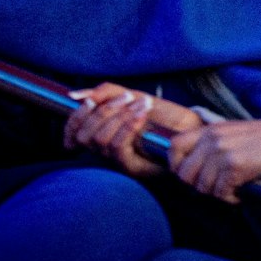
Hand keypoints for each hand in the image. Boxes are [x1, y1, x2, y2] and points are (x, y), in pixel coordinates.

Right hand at [66, 83, 201, 177]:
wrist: (188, 128)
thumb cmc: (159, 114)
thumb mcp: (131, 97)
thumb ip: (105, 93)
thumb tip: (75, 96)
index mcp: (100, 133)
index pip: (72, 132)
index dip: (76, 117)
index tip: (91, 101)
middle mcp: (104, 150)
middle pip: (85, 135)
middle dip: (103, 112)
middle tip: (127, 97)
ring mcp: (117, 160)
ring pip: (101, 139)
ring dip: (120, 116)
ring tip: (141, 104)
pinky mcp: (131, 167)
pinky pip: (117, 147)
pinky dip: (128, 126)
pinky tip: (142, 114)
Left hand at [168, 118, 260, 204]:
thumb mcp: (232, 133)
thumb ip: (211, 143)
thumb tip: (192, 164)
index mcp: (209, 129)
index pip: (174, 146)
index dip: (176, 165)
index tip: (189, 175)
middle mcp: (212, 139)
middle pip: (184, 173)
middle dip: (197, 186)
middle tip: (215, 187)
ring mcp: (222, 152)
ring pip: (202, 187)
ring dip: (216, 193)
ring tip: (231, 189)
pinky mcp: (235, 166)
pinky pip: (220, 193)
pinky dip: (230, 198)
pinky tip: (240, 192)